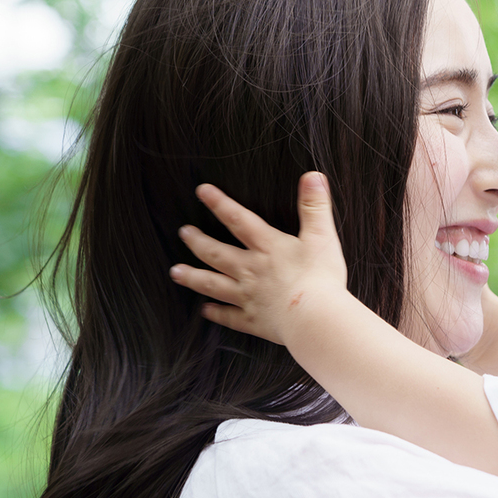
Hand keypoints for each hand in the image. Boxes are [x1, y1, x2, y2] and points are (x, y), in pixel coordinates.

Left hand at [170, 172, 348, 345]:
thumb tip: (313, 176)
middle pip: (217, 253)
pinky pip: (229, 317)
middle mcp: (251, 271)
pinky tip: (206, 311)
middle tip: (183, 233)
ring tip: (175, 272)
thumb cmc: (320, 278)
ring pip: (213, 285)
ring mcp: (249, 297)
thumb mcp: (321, 236)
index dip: (219, 203)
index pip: (238, 220)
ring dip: (193, 277)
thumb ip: (315, 206)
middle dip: (197, 242)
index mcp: (268, 248)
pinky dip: (216, 313)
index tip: (202, 192)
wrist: (314, 319)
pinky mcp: (254, 320)